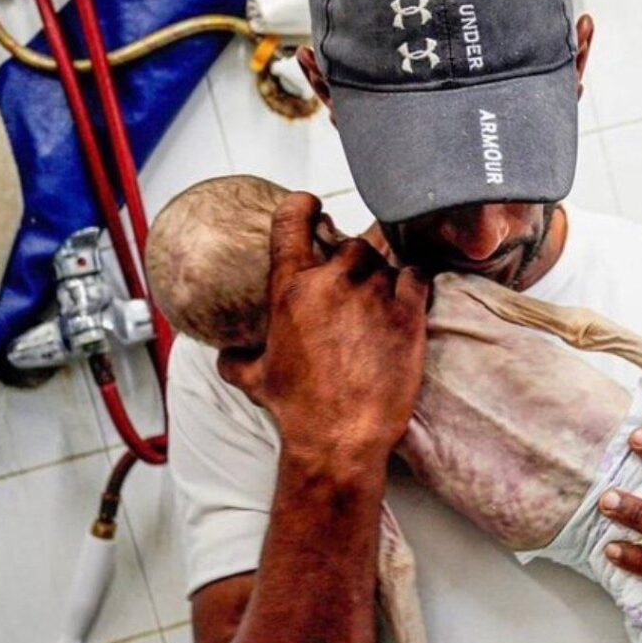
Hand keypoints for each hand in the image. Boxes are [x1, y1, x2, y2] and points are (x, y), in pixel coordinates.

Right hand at [217, 192, 428, 458]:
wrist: (339, 438)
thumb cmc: (297, 409)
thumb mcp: (253, 379)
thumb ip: (237, 357)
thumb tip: (225, 356)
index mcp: (290, 289)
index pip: (292, 221)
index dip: (303, 206)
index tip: (311, 204)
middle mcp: (332, 284)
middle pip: (350, 244)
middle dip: (353, 260)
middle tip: (356, 284)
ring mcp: (373, 297)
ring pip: (383, 260)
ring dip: (382, 276)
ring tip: (380, 303)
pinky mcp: (408, 315)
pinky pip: (416, 276)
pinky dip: (413, 282)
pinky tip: (409, 298)